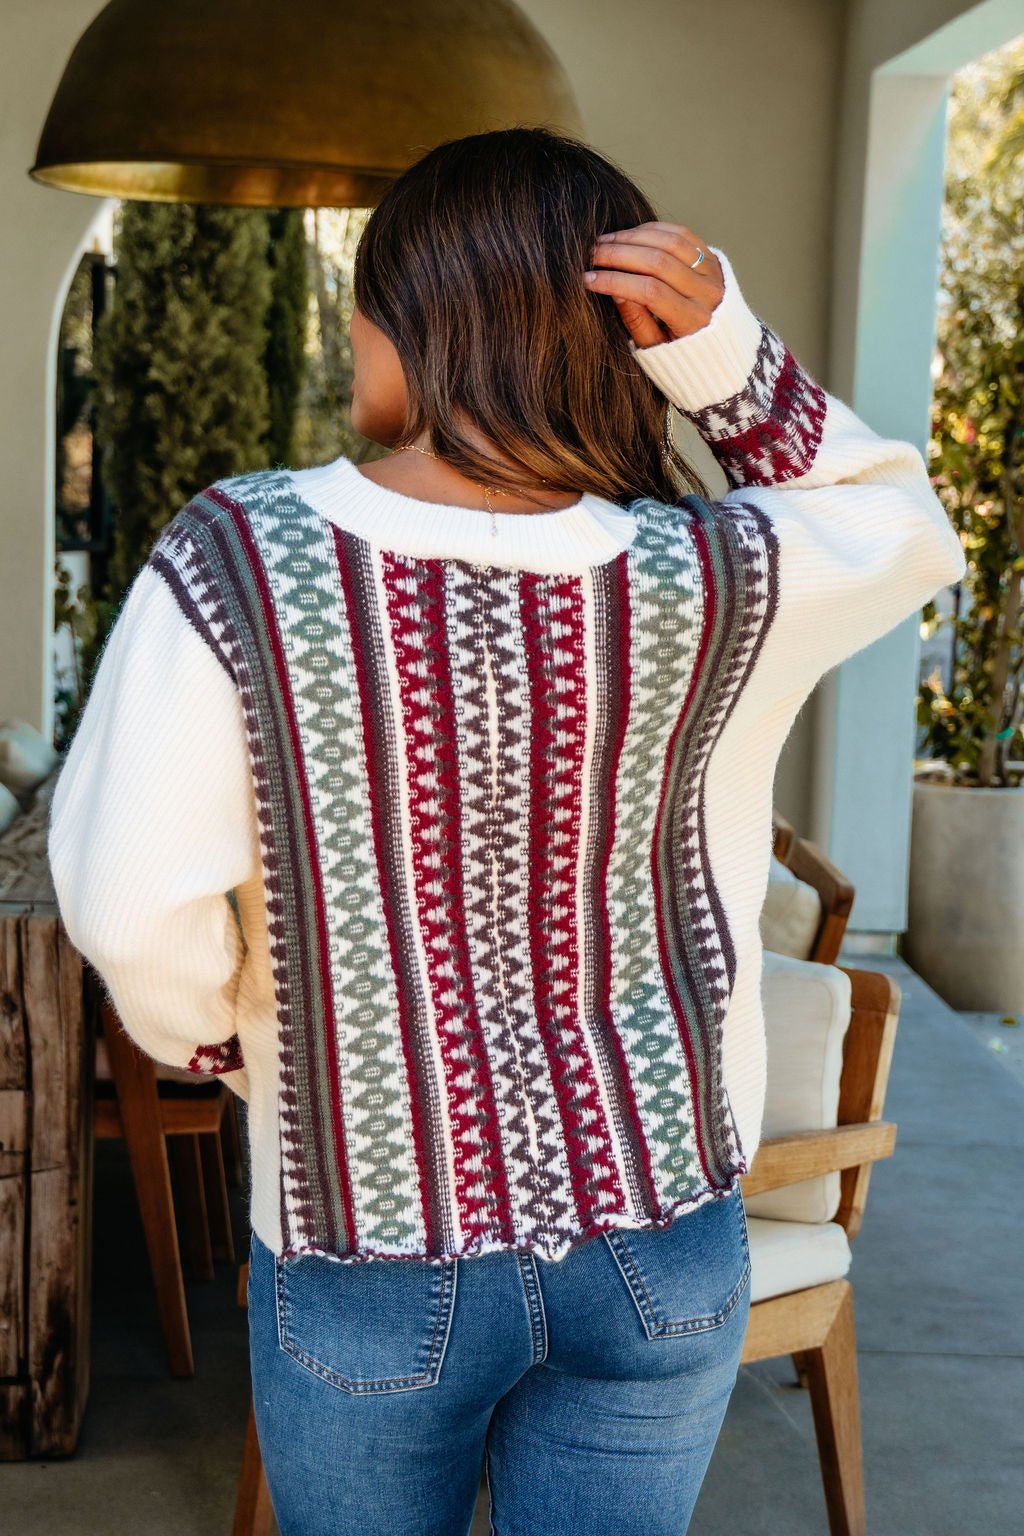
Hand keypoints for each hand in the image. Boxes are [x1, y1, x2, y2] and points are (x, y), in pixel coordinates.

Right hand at [582, 223, 724, 348]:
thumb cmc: (682, 354)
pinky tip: (630, 235)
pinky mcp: (712, 258)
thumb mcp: (656, 350)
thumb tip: (614, 290)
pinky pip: (682, 234)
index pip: (649, 291)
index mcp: (693, 322)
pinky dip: (653, 230)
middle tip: (592, 254)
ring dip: (633, 237)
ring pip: (669, 242)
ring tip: (605, 241)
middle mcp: (708, 293)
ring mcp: (712, 272)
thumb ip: (636, 321)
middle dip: (619, 254)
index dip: (615, 281)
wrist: (723, 349)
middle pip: (658, 262)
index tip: (588, 279)